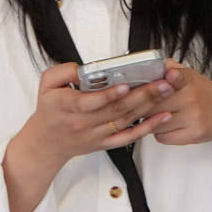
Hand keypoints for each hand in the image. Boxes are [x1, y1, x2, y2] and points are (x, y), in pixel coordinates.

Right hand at [2, 57, 171, 211]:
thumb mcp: (46, 85)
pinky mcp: (106, 143)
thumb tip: (83, 68)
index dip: (109, 94)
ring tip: (166, 91)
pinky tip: (162, 117)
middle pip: (116, 110)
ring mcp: (96, 134)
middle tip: (161, 82)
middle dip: (141, 95)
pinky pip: (129, 137)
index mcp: (67, 106)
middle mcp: (83, 122)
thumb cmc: (49, 110)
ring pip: (126, 120)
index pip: (90, 102)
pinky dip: (147, 128)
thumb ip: (63, 72)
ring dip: (148, 106)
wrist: (46, 143)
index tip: (126, 84)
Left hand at [139, 61, 211, 174]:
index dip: (172, 77)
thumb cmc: (204, 94)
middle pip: (155, 104)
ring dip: (152, 121)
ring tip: (161, 115)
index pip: (180, 77)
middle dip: (146, 106)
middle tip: (148, 105)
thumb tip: (147, 66)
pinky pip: (163, 137)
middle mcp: (192, 98)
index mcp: (189, 80)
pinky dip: (161, 133)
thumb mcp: (189, 75)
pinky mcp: (194, 134)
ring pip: (156, 122)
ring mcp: (194, 117)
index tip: (170, 75)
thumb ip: (168, 67)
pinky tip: (169, 125)